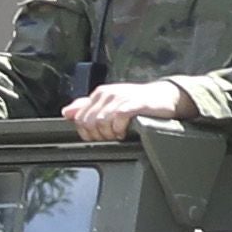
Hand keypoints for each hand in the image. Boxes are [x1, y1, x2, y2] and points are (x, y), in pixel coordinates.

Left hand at [65, 79, 185, 141]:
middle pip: (89, 123)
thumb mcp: (110, 104)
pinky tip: (126, 131)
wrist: (164, 97)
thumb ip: (87, 108)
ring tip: (120, 134)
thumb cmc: (137, 102)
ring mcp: (120, 98)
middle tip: (112, 137)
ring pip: (100, 123)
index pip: (80, 119)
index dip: (88, 133)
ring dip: (109, 134)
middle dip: (98, 135)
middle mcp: (107, 94)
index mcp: (99, 94)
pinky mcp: (133, 104)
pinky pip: (117, 120)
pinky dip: (120, 130)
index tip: (101, 136)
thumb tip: (66, 112)